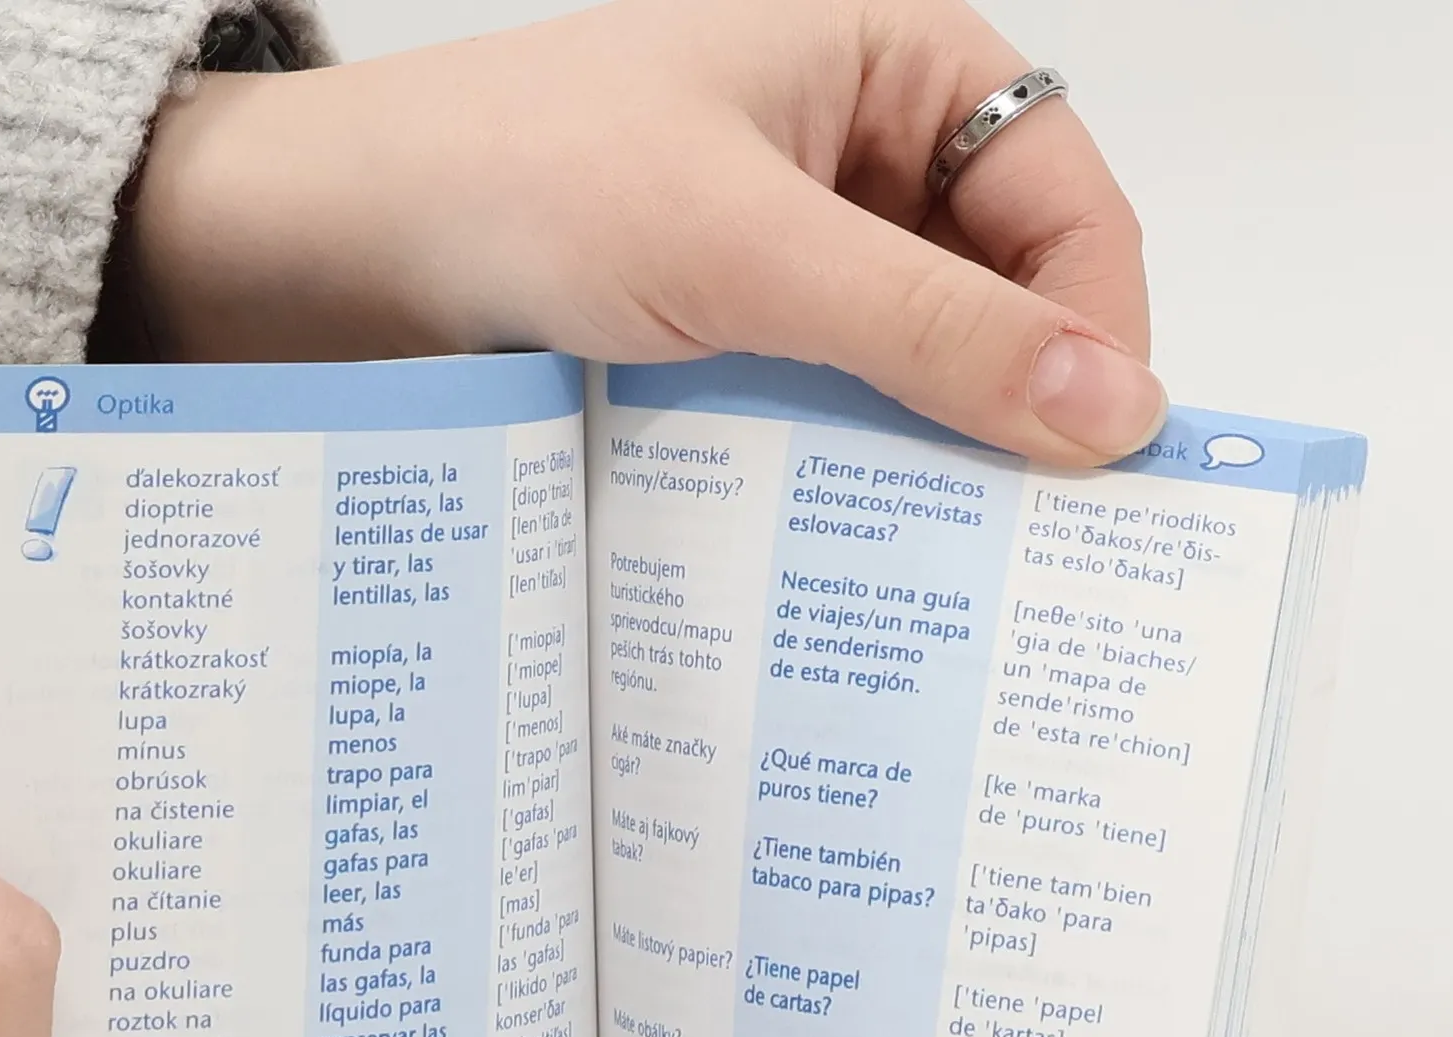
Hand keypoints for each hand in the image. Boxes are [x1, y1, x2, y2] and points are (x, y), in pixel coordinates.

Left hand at [130, 0, 1161, 466]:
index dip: (1097, 333)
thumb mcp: (748, 249)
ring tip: (937, 557)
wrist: (339, 245)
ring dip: (930, 449)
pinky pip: (835, 402)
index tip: (1093, 471)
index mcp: (897, 63)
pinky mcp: (735, 330)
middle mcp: (860, 151)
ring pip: (919, 361)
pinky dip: (850, 464)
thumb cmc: (521, 183)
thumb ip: (932, 330)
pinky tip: (846, 533)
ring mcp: (795, 247)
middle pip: (1004, 292)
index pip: (1068, 205)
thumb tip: (1113, 411)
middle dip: (1016, 406)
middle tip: (1025, 546)